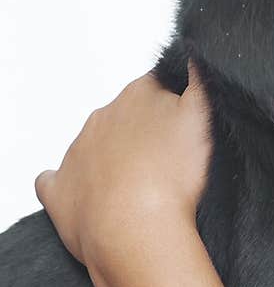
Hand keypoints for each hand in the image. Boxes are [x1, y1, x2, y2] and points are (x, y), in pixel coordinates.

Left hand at [34, 63, 211, 277]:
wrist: (136, 229)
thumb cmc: (173, 177)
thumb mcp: (203, 117)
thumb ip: (201, 82)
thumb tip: (195, 57)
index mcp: (137, 96)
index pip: (155, 86)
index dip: (173, 106)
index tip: (185, 128)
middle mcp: (102, 117)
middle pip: (125, 116)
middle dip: (143, 133)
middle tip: (168, 162)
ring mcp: (77, 152)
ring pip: (95, 147)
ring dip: (114, 160)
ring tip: (141, 189)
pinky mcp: (59, 189)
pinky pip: (57, 181)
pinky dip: (69, 185)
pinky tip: (87, 196)